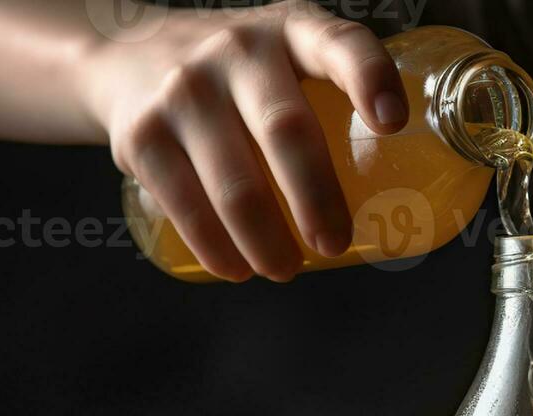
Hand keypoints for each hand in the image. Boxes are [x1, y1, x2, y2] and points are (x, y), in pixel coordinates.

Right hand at [77, 2, 407, 280]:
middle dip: (318, 200)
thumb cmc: (241, 73)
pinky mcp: (142, 133)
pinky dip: (216, 246)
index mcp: (292, 31)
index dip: (370, 78)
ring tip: (286, 268)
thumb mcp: (289, 56)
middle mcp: (237, 49)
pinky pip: (185, 203)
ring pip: (235, 183)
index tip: (393, 122)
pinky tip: (236, 267)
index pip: (340, 44)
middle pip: (288, 132)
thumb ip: (338, 96)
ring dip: (266, 240)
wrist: (128, 55)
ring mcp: (184, 89)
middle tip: (335, 244)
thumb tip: (404, 194)